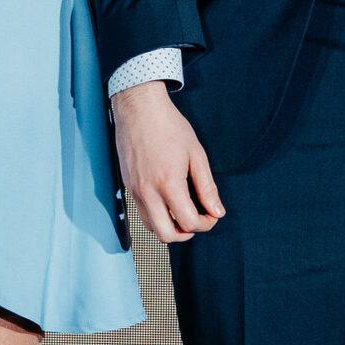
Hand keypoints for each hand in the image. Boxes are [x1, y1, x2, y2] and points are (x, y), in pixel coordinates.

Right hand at [112, 80, 224, 242]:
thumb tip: (217, 212)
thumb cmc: (169, 126)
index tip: (212, 214)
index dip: (206, 224)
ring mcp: (134, 191)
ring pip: (151, 228)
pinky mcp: (127, 187)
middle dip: (187, 233)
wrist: (138, 108)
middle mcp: (148, 192)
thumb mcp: (196, 154)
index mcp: (168, 183)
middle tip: (198, 219)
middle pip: (167, 235)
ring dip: (170, 227)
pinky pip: (142, 214)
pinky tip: (168, 202)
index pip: (189, 222)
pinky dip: (157, 217)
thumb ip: (207, 187)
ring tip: (183, 212)